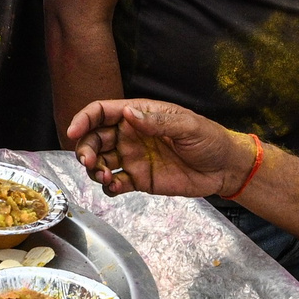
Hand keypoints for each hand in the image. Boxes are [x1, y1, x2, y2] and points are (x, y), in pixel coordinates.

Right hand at [65, 99, 252, 199]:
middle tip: (87, 161)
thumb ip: (157, 121)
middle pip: (94, 138)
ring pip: (99, 161)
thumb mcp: (188, 125)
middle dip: (84, 148)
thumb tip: (129, 114)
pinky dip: (108, 186)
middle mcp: (130, 135)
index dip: (84, 119)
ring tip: (102, 176)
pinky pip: (114, 183)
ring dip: (93, 168)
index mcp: (139, 115)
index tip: (74, 131)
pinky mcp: (138, 179)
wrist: (224, 169)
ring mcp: (132, 158)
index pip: (102, 112)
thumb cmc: (209, 139)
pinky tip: (113, 186)